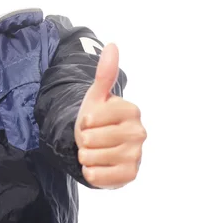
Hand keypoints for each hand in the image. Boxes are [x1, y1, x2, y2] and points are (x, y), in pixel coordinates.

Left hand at [74, 43, 146, 188]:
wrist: (101, 148)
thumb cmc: (98, 121)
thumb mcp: (97, 97)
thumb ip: (105, 74)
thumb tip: (112, 45)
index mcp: (131, 110)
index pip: (91, 119)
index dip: (84, 122)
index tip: (92, 122)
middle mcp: (139, 132)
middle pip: (90, 139)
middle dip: (83, 140)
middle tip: (93, 139)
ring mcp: (137, 155)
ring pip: (91, 157)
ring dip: (85, 156)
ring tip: (96, 151)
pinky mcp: (130, 175)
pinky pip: (96, 176)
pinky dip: (91, 173)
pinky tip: (99, 166)